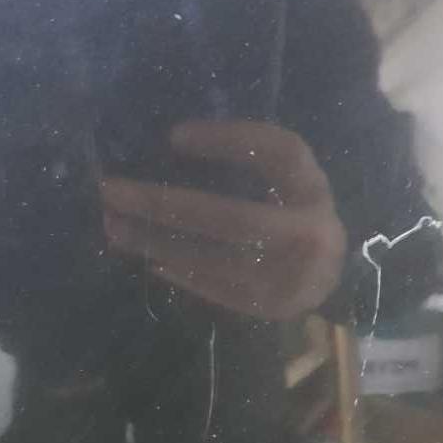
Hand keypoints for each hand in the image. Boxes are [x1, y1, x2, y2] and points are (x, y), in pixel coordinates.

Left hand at [101, 120, 346, 320]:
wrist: (331, 278)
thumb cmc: (297, 215)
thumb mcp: (290, 180)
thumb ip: (253, 158)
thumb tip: (175, 141)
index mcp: (314, 191)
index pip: (277, 154)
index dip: (230, 140)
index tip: (174, 136)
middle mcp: (308, 234)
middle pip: (231, 217)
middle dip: (164, 204)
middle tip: (111, 191)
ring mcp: (289, 277)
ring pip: (213, 259)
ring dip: (157, 243)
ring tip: (114, 228)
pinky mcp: (268, 306)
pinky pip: (213, 287)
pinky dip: (177, 271)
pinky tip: (148, 257)